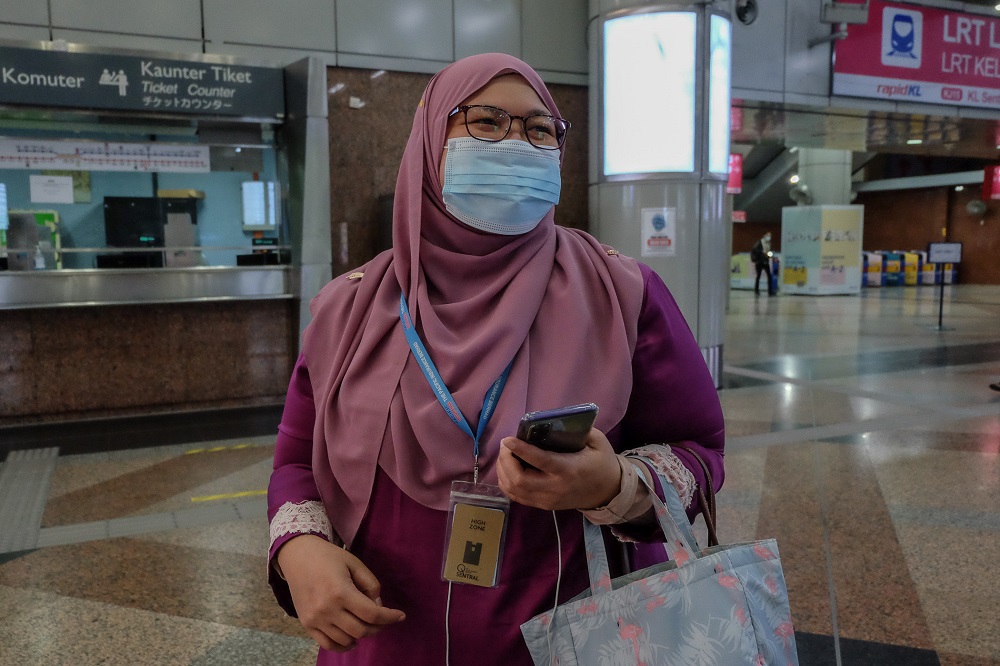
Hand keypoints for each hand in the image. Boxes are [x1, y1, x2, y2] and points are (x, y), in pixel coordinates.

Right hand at [275, 535, 405, 651]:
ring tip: (367, 624)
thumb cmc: (329, 557)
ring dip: (361, 635)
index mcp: (341, 591)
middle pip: (361, 630)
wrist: (297, 556)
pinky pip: (328, 644)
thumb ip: (371, 585)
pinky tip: (352, 639)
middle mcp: (327, 609)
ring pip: (346, 640)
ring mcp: (315, 619)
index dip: (389, 617)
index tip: (400, 616)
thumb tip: (378, 607)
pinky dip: (343, 645)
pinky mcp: (306, 624)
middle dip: (378, 627)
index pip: (371, 614)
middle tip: (383, 619)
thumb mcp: (355, 563)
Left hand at [496, 426, 621, 510]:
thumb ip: (578, 430)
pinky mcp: (544, 506)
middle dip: (506, 461)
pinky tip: (507, 469)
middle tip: (506, 445)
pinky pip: (517, 497)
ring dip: (503, 472)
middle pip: (520, 480)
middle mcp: (555, 488)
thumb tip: (553, 421)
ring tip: (505, 455)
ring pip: (515, 490)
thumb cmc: (602, 462)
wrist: (608, 492)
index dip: (521, 450)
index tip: (508, 439)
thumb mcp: (597, 441)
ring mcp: (548, 500)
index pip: (541, 461)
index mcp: (569, 470)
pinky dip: (507, 483)